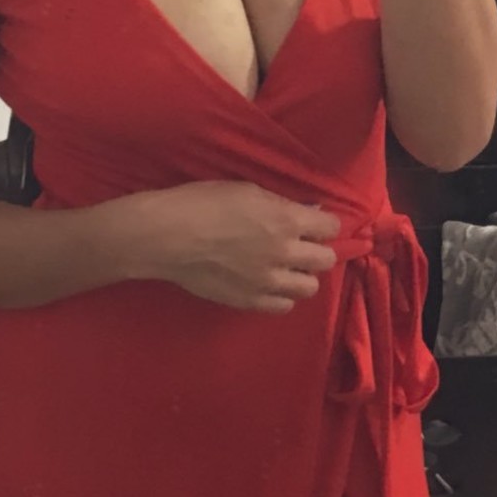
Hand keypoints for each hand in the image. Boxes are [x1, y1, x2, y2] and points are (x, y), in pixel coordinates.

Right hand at [149, 181, 341, 314]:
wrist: (166, 236)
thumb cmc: (202, 203)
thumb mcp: (246, 190)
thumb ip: (280, 204)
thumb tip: (306, 213)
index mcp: (286, 220)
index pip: (330, 227)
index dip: (323, 224)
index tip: (313, 223)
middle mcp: (284, 253)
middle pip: (325, 260)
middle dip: (317, 250)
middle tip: (300, 245)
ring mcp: (268, 282)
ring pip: (309, 287)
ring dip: (301, 275)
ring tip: (285, 268)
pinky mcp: (250, 301)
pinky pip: (283, 306)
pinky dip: (281, 295)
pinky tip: (269, 284)